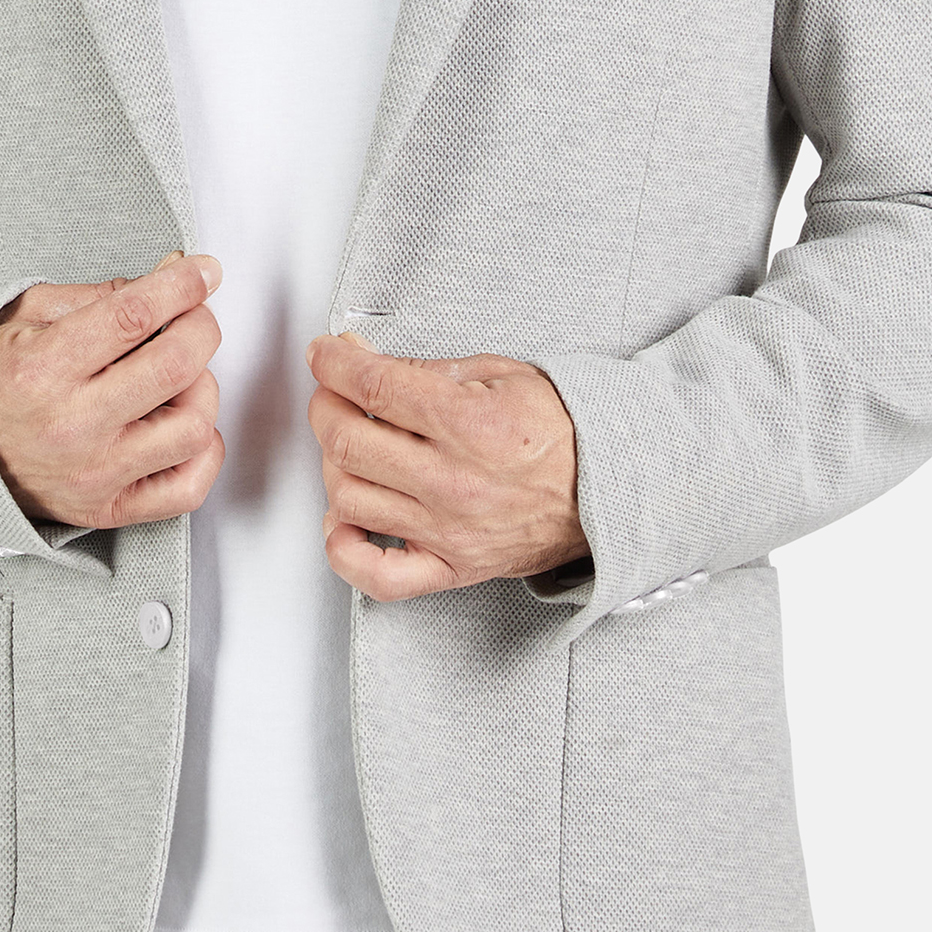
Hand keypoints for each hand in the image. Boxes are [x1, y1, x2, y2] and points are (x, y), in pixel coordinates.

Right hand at [0, 252, 223, 529]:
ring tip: (179, 377)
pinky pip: (188, 487)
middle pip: (174, 366)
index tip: (203, 271)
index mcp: (41, 369)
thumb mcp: (26, 316)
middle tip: (195, 316)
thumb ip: (99, 294)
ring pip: (192, 427)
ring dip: (201, 389)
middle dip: (200, 326)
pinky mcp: (108, 508)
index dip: (181, 284)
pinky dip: (204, 451)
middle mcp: (70, 425)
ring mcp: (94, 473)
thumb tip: (170, 275)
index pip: (132, 316)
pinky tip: (183, 424)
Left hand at [304, 333, 587, 600]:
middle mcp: (454, 481)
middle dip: (325, 406)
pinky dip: (344, 550)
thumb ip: (425, 369)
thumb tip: (364, 360)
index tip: (325, 355)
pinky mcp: (450, 567)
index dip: (333, 364)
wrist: (606, 487)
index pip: (374, 387)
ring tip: (349, 446)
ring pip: (348, 498)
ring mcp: (448, 530)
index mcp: (470, 423)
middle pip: (347, 442)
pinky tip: (344, 519)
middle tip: (333, 394)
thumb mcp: (499, 374)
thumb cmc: (558, 431)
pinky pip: (376, 575)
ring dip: (332, 465)